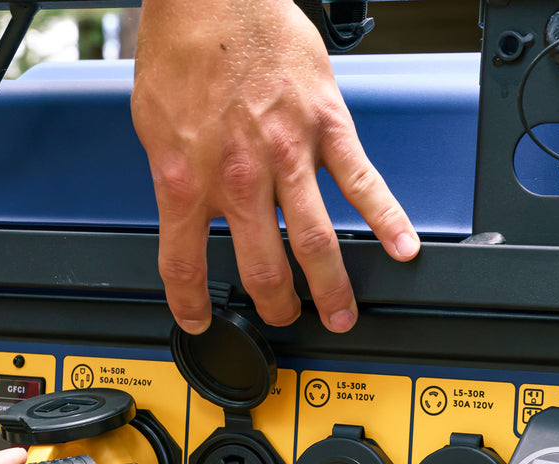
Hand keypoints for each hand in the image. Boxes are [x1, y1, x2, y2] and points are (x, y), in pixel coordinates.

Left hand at [131, 0, 419, 334]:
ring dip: (332, 288)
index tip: (198, 319)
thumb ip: (176, 176)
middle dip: (276, 305)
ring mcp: (288, 155)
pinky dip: (387, 219)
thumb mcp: (155, 125)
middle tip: (285, 317)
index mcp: (187, 178)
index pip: (184, 263)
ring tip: (341, 314)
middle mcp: (239, 177)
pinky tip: (403, 247)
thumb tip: (189, 211)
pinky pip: (362, 182)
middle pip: (262, 268)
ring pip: (316, 241)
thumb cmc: (183, 48)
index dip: (190, 303)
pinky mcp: (327, 127)